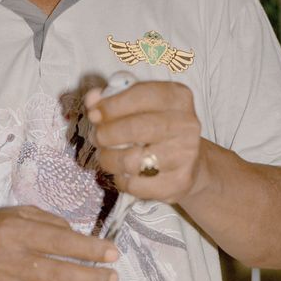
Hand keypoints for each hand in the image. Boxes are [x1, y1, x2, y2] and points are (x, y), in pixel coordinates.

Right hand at [0, 205, 118, 280]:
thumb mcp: (15, 215)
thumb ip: (48, 222)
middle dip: (92, 278)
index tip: (112, 254)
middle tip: (112, 279)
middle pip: (58, 274)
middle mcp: (6, 261)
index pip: (60, 242)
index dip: (90, 249)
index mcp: (13, 232)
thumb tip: (79, 237)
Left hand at [85, 80, 202, 204]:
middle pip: (135, 128)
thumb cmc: (156, 127)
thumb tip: (92, 99)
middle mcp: (186, 124)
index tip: (93, 114)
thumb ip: (113, 98)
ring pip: (132, 161)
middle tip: (95, 137)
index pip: (140, 95)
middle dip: (106, 134)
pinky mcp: (179, 181)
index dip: (111, 105)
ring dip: (108, 159)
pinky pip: (136, 185)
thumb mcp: (140, 105)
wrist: (189, 162)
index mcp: (177, 97)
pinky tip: (123, 173)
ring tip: (105, 155)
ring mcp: (185, 154)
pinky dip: (121, 180)